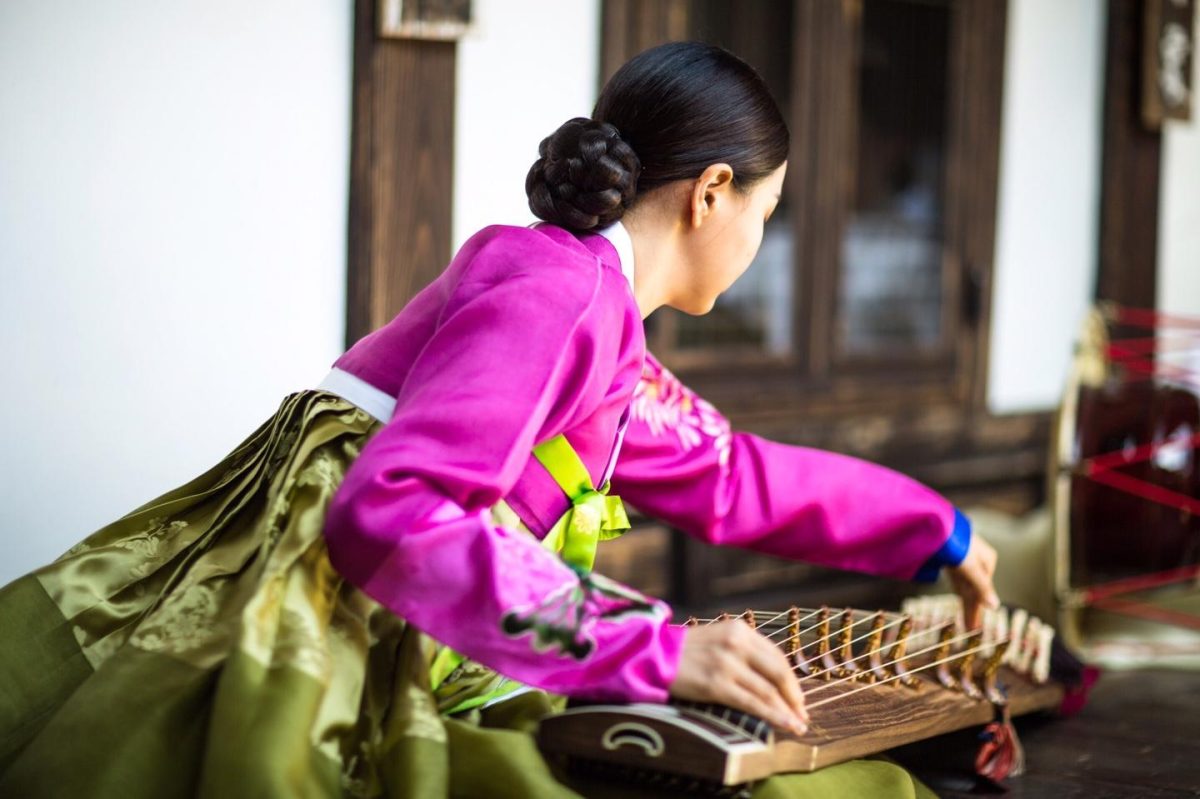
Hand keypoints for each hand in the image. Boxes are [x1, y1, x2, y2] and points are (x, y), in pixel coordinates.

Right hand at [670, 620, 808, 734]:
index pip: (776, 655)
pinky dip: (773, 715)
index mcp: (739, 629)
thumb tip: (771, 678)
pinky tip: (785, 724)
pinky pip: (752, 702)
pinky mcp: (715, 684)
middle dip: (794, 696)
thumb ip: (743, 650)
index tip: (797, 696)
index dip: (792, 678)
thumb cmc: (685, 652)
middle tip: (803, 714)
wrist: (652, 655)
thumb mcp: (718, 638)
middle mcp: (736, 643)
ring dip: (787, 711)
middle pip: (778, 672)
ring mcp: (726, 664)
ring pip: (768, 691)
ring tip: (798, 726)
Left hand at [947, 534, 999, 628]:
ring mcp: (963, 557)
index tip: (974, 626)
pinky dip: (957, 589)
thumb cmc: (958, 545)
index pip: (984, 588)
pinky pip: (956, 577)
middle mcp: (978, 558)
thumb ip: (982, 588)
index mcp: (987, 560)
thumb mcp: (972, 569)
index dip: (978, 608)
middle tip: (969, 629)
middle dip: (972, 608)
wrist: (937, 525)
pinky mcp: (950, 555)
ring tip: (966, 622)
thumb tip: (995, 606)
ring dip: (965, 602)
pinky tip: (960, 598)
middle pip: (975, 588)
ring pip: (965, 583)